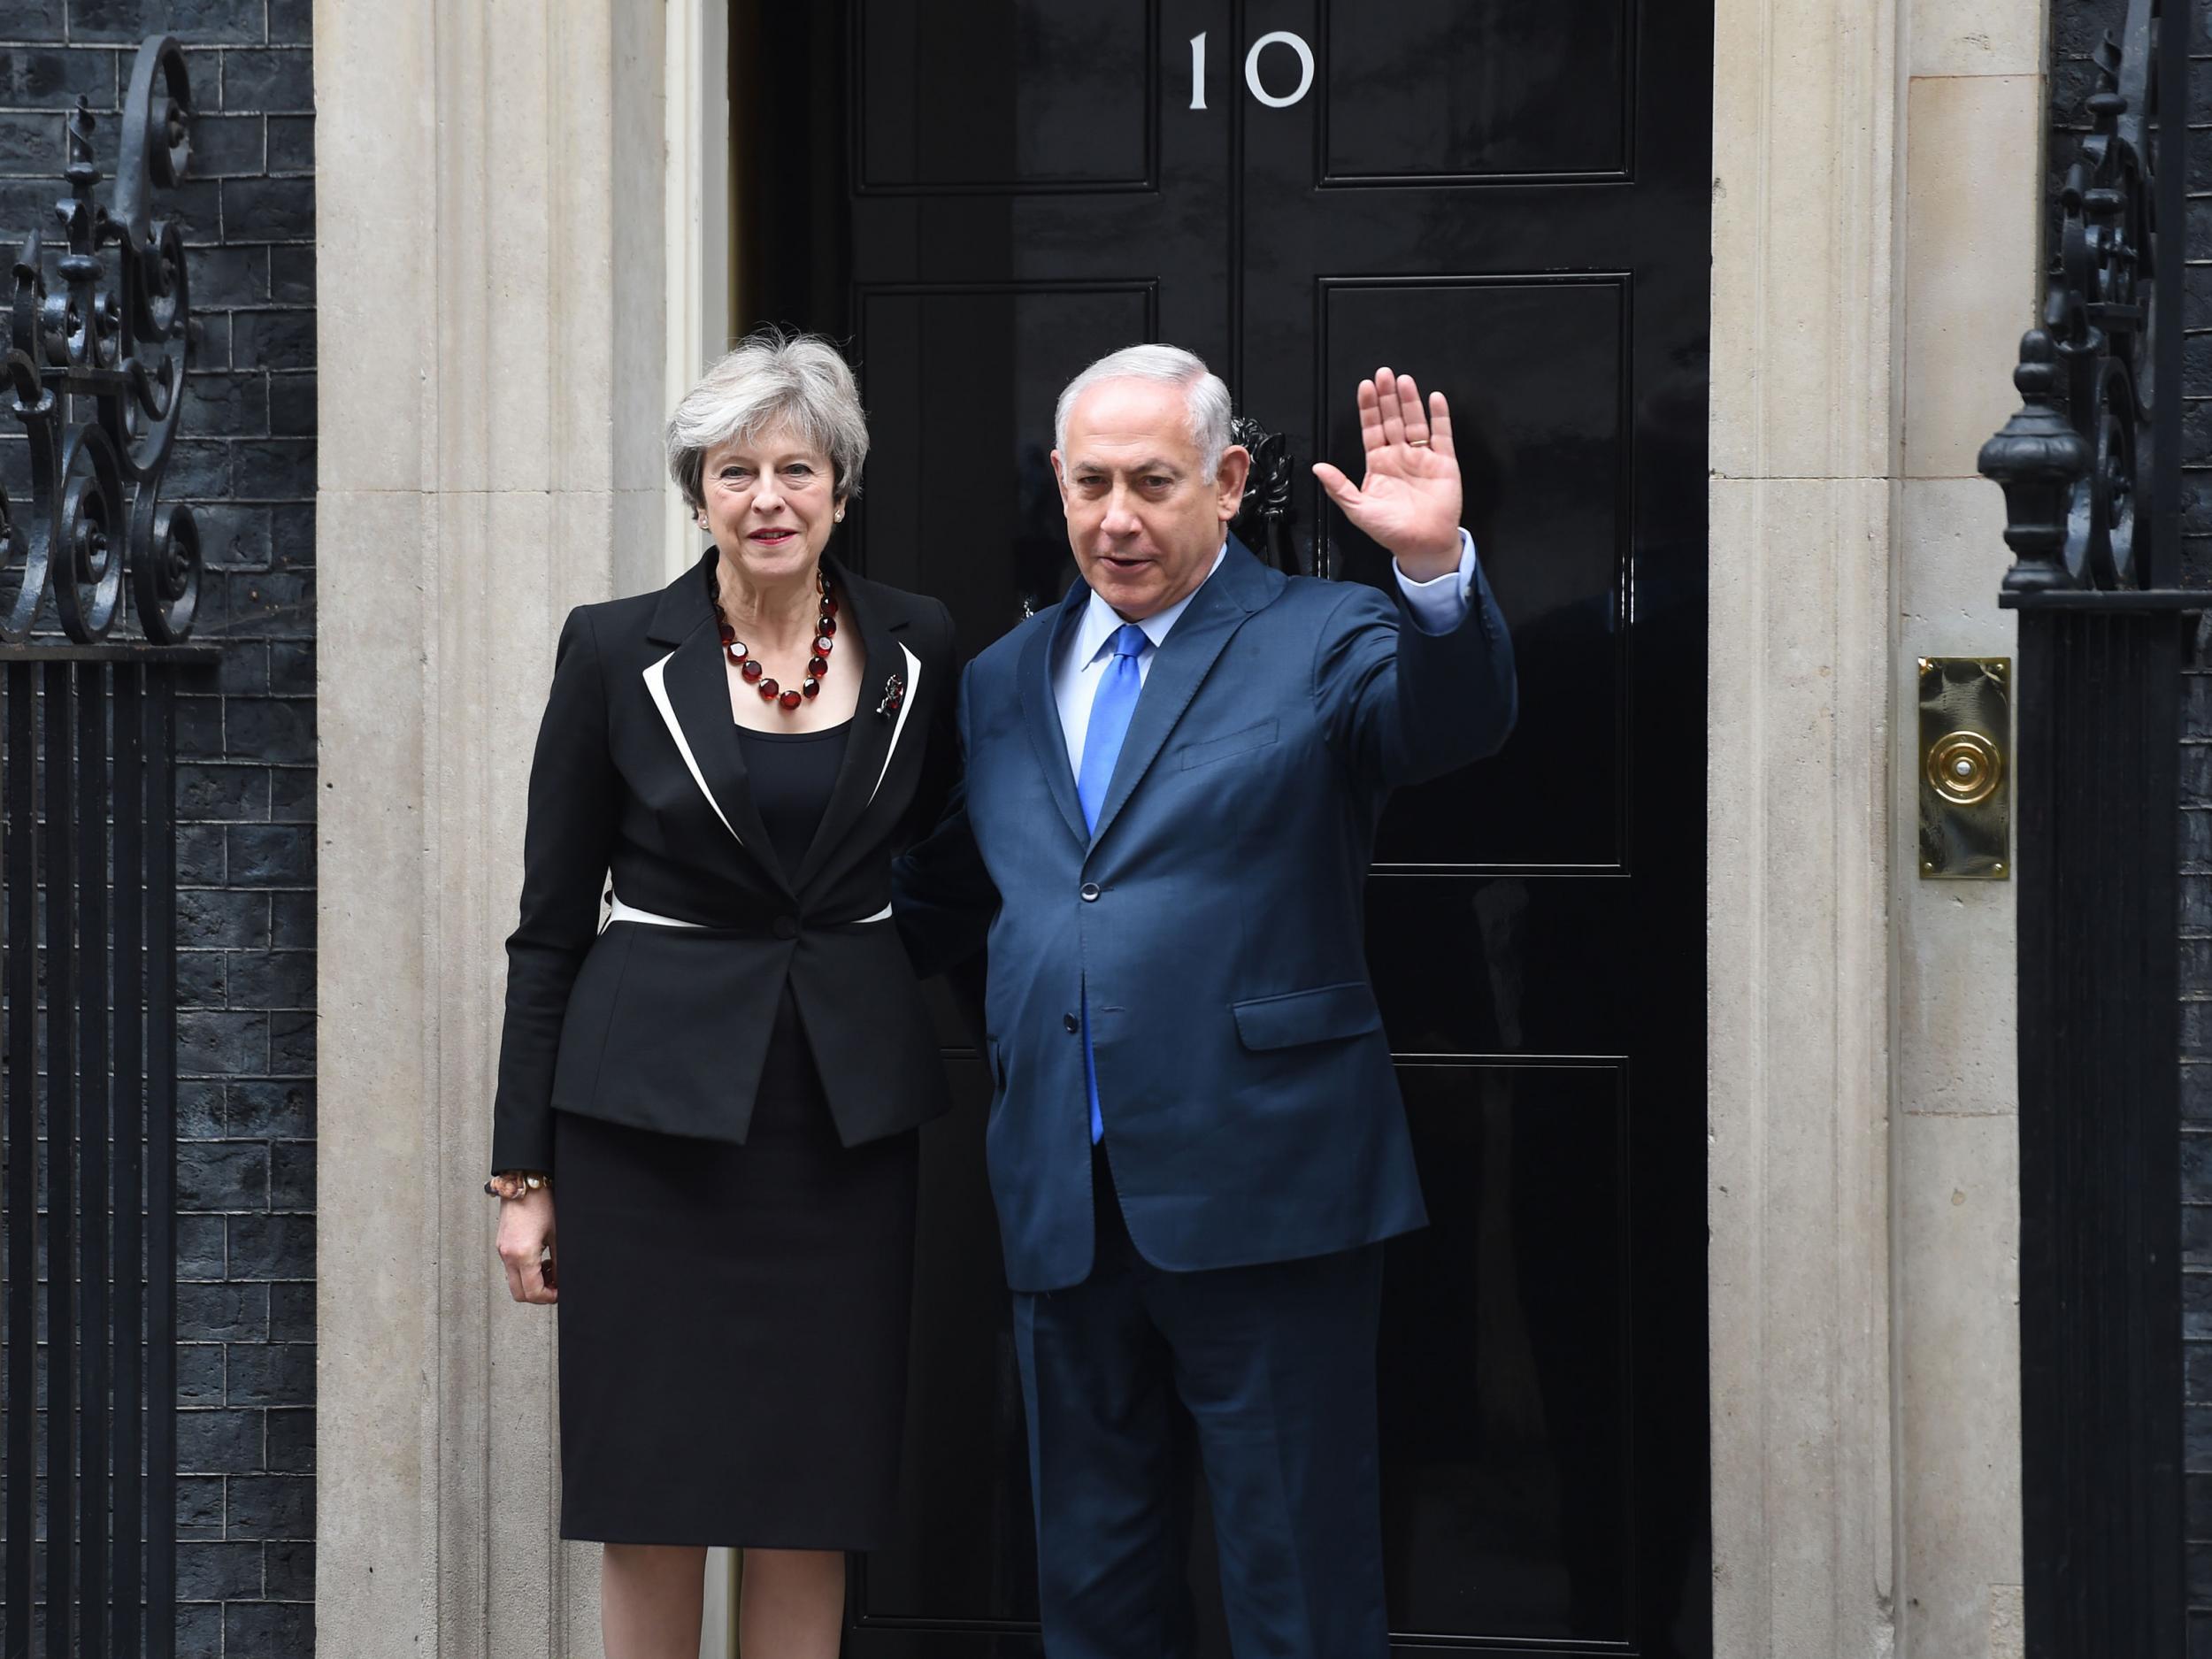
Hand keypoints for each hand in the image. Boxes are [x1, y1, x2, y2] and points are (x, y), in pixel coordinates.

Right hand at [496, 1187, 557, 1304]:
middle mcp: (508, 1256)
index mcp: (522, 1254)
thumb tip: (561, 1280)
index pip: (532, 1292)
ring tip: (550, 1269)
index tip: (560, 1292)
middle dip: (539, 1295)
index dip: (549, 1297)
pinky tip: (540, 1260)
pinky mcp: (501, 1245)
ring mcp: (502, 1251)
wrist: (522, 1181)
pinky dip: (525, 1272)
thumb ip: (559, 1261)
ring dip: (532, 1283)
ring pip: (514, 1282)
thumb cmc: (541, 1202)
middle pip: (519, 1294)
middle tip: (555, 1285)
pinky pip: (511, 1269)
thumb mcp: (557, 1233)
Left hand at [1311, 367, 1463, 580]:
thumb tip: (1317, 467)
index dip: (1368, 408)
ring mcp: (1422, 457)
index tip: (1364, 387)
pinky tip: (1434, 399)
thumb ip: (1338, 486)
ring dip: (1409, 401)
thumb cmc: (1391, 531)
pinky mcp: (1444, 462)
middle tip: (1383, 374)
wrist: (1422, 545)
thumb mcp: (1357, 509)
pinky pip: (1442, 434)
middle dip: (1387, 397)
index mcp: (1379, 464)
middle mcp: (1400, 456)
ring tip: (1403, 381)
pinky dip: (1439, 416)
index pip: (1372, 429)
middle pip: (1392, 419)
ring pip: (1415, 422)